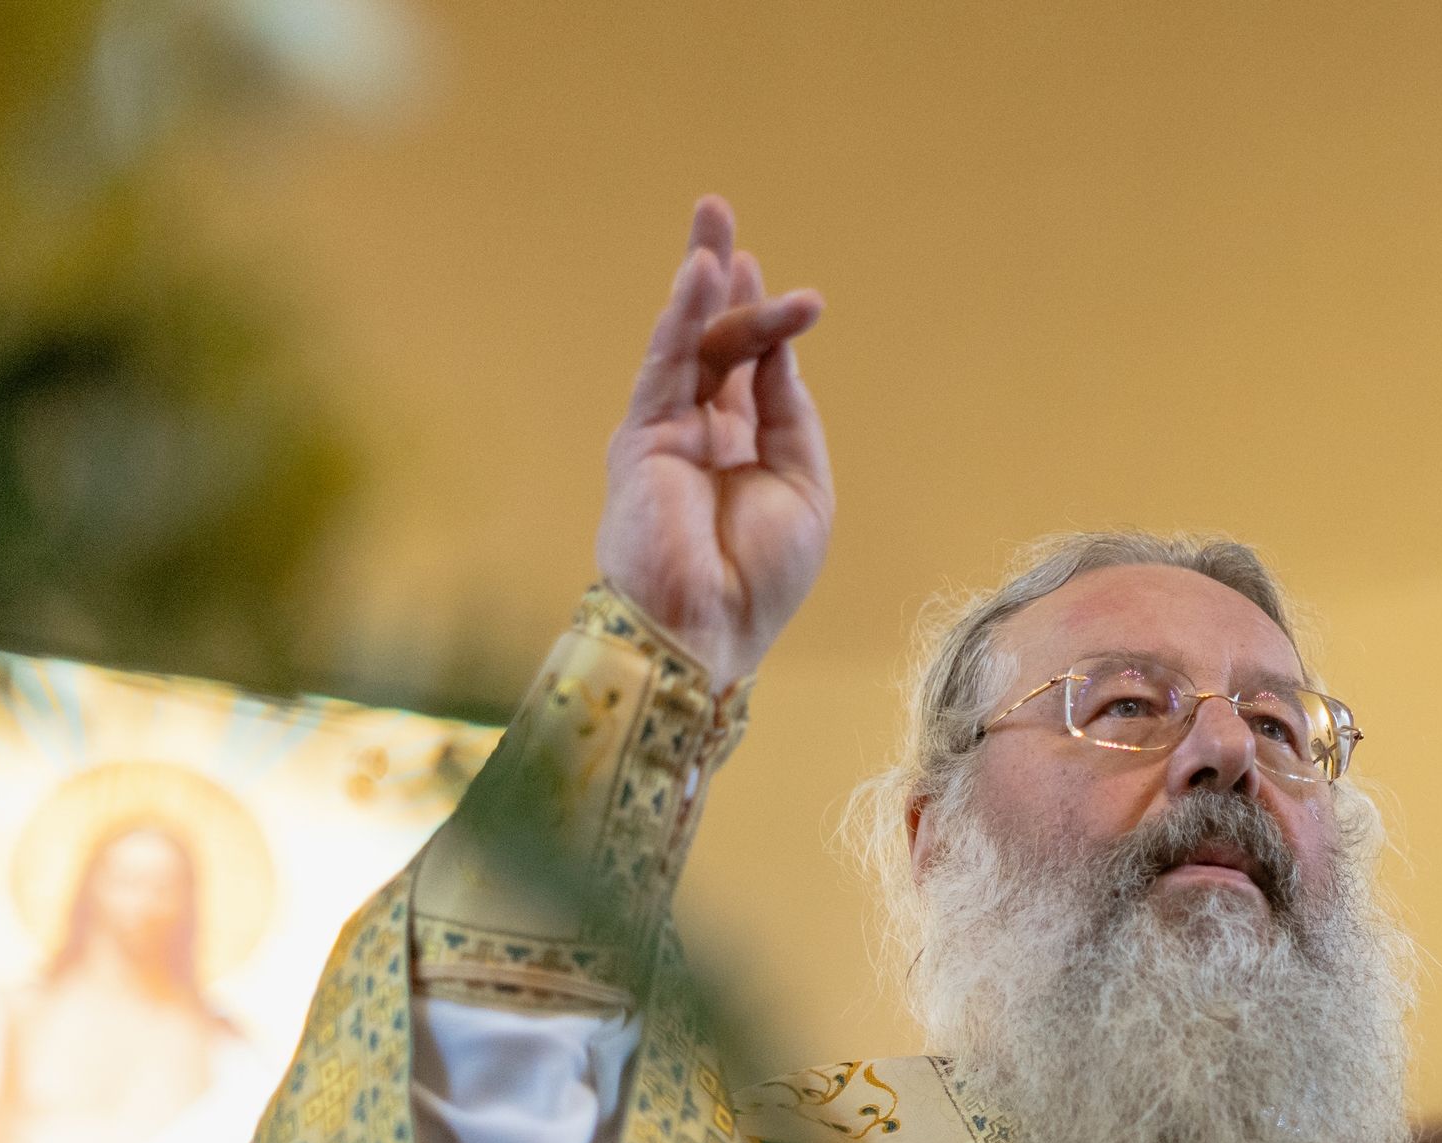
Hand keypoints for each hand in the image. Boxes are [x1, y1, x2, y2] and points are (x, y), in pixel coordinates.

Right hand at [596, 196, 832, 683]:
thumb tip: (779, 345)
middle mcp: (696, 433)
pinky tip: (701, 272)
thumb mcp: (801, 485)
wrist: (708, 633)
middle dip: (715, 274)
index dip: (755, 314)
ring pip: (688, 342)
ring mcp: (664, 433)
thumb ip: (788, 412)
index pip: (744, 365)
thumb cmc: (758, 579)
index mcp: (738, 449)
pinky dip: (682, 317)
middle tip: (716, 210)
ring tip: (716, 222)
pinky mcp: (640, 438)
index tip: (762, 268)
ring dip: (703, 280)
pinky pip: (664, 364)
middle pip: (706, 337)